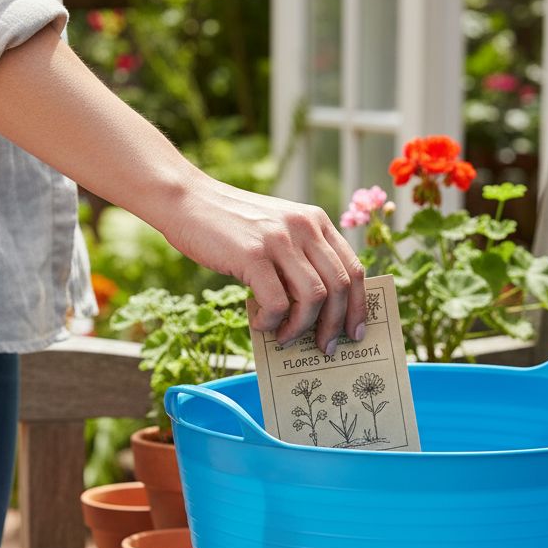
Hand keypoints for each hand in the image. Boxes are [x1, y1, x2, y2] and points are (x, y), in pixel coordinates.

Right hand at [166, 173, 366, 352]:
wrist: (188, 200)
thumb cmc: (231, 226)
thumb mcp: (277, 230)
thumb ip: (300, 258)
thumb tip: (317, 310)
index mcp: (316, 221)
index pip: (353, 268)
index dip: (359, 306)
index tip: (354, 331)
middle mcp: (304, 227)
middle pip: (339, 286)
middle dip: (335, 324)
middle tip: (325, 347)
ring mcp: (279, 239)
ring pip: (313, 297)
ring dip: (302, 327)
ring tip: (285, 337)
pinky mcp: (253, 254)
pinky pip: (277, 302)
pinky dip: (272, 322)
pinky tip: (260, 323)